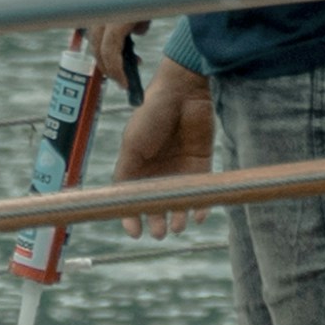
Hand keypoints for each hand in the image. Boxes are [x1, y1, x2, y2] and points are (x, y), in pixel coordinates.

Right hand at [110, 61, 213, 235]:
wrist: (183, 92)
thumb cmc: (151, 115)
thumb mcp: (131, 144)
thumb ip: (126, 172)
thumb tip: (124, 202)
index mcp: (137, 166)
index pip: (131, 198)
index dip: (131, 217)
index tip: (135, 232)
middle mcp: (158, 171)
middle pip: (156, 204)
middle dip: (157, 220)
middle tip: (159, 232)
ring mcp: (180, 169)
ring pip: (178, 201)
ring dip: (178, 216)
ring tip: (178, 226)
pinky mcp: (201, 165)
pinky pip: (201, 191)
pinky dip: (200, 205)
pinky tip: (198, 215)